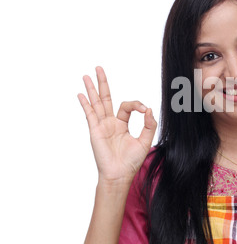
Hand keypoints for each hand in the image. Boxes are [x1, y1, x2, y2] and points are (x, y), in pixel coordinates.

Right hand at [77, 66, 156, 184]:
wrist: (120, 175)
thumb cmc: (131, 161)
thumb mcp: (145, 141)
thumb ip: (149, 125)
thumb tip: (149, 109)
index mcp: (121, 124)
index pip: (127, 106)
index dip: (137, 104)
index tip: (145, 110)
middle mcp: (110, 123)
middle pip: (105, 98)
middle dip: (102, 83)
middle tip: (98, 68)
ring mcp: (101, 126)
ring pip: (96, 103)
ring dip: (91, 89)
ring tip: (87, 75)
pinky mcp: (95, 131)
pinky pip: (90, 114)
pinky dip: (85, 104)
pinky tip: (81, 94)